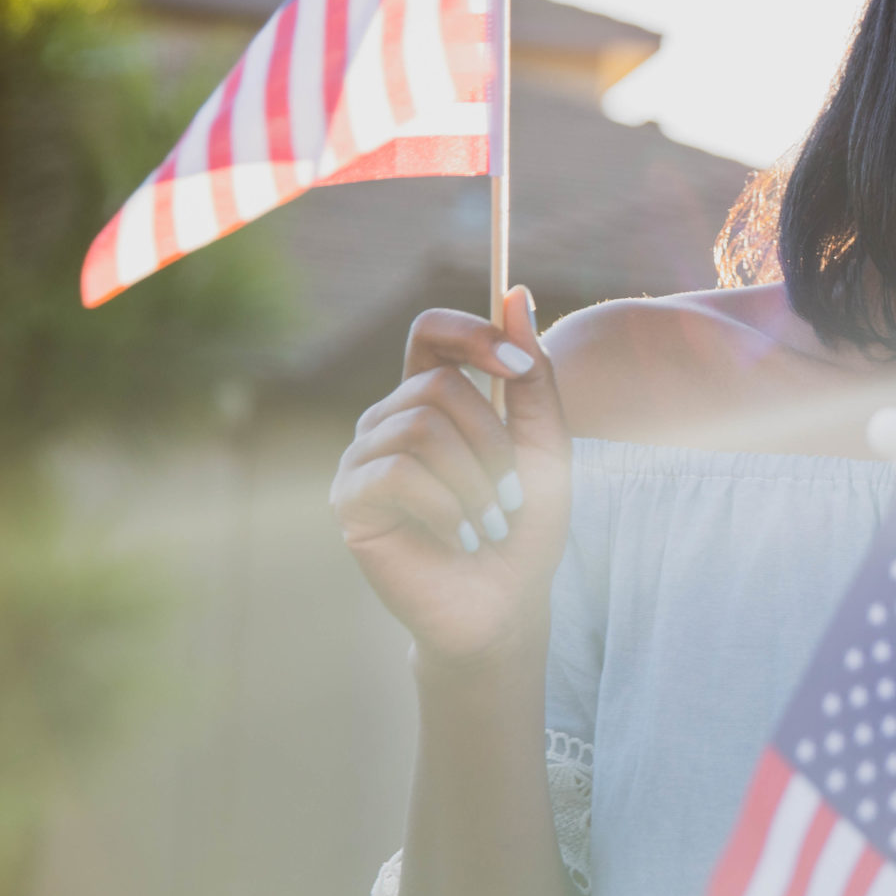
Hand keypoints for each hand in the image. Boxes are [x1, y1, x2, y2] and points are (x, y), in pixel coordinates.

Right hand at [329, 287, 571, 669]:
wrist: (503, 603)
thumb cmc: (524, 524)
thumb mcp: (544, 444)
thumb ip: (531, 376)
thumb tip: (516, 292)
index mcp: (432, 398)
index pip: (431, 332)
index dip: (472, 334)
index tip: (519, 368)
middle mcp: (389, 419)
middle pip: (437, 385)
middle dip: (494, 441)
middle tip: (515, 496)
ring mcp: (362, 457)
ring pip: (421, 426)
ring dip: (476, 480)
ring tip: (492, 522)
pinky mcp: (351, 500)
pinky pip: (399, 472)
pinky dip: (448, 507)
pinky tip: (463, 538)